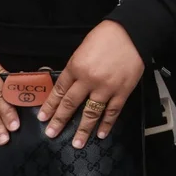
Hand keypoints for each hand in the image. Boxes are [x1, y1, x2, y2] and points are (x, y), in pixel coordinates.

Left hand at [37, 21, 144, 147]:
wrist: (132, 33)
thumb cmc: (106, 37)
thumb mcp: (82, 50)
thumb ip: (75, 68)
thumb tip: (69, 86)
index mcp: (76, 67)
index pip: (59, 91)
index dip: (50, 105)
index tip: (43, 117)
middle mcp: (88, 79)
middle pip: (71, 104)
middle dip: (60, 121)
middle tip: (52, 133)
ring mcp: (106, 87)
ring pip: (91, 112)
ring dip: (83, 129)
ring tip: (77, 143)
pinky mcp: (123, 90)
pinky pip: (113, 111)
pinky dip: (107, 124)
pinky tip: (101, 133)